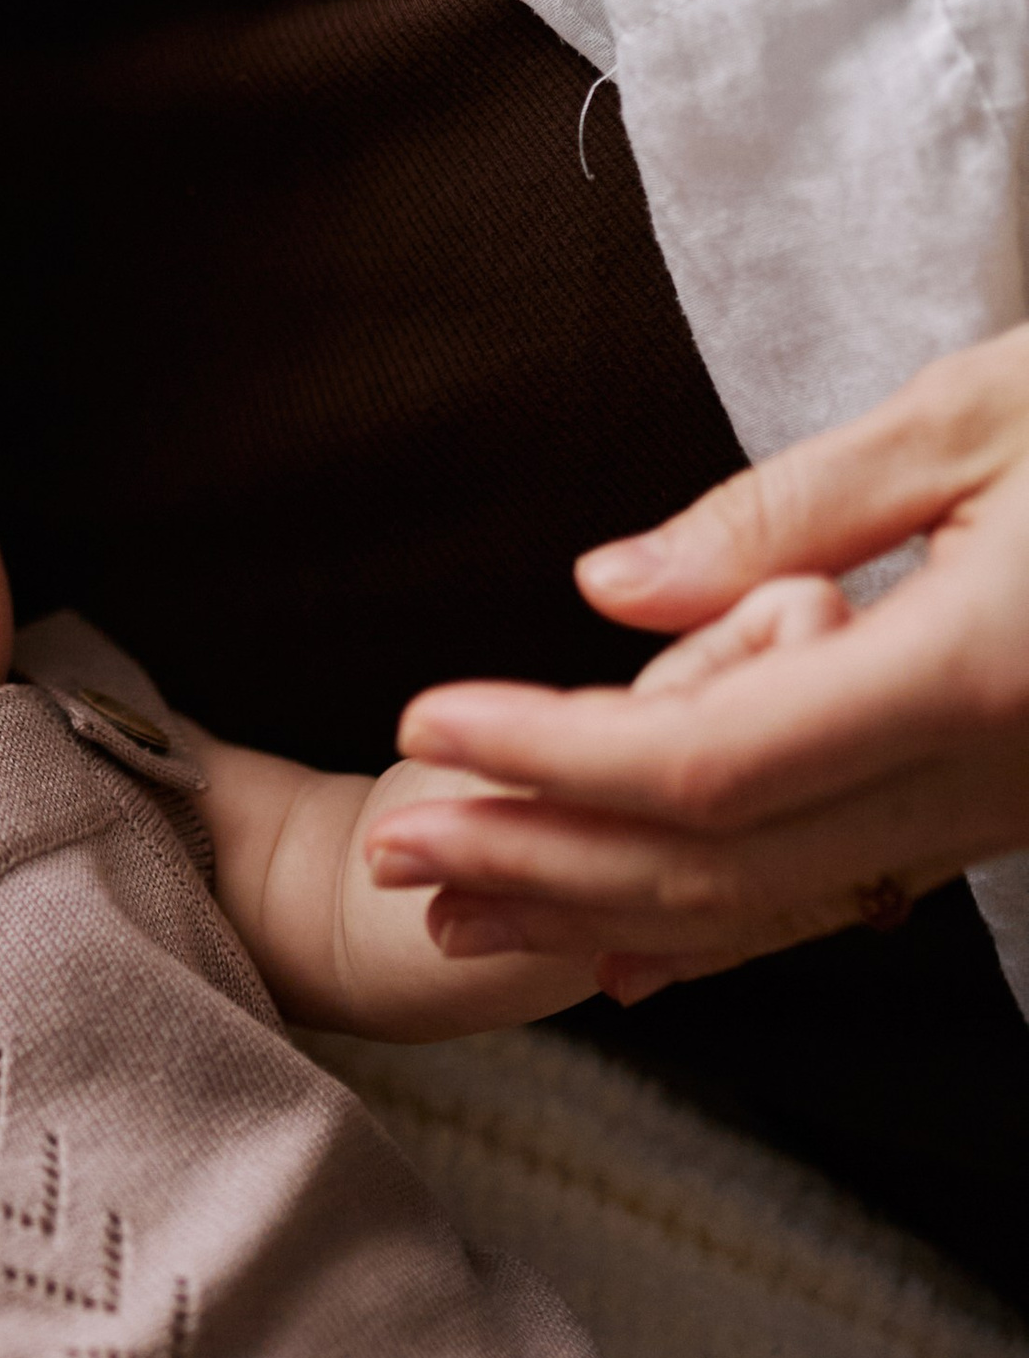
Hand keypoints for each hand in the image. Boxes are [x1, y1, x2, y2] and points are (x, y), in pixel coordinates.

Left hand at [366, 329, 1028, 998]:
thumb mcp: (984, 411)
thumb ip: (789, 511)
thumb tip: (611, 591)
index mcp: (973, 671)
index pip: (712, 756)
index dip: (554, 756)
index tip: (427, 719)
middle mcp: (990, 777)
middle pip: (721, 859)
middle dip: (541, 858)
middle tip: (390, 842)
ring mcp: (1006, 814)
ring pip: (776, 901)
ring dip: (600, 905)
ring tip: (453, 893)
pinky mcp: (1011, 813)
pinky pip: (844, 895)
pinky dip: (717, 924)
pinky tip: (622, 947)